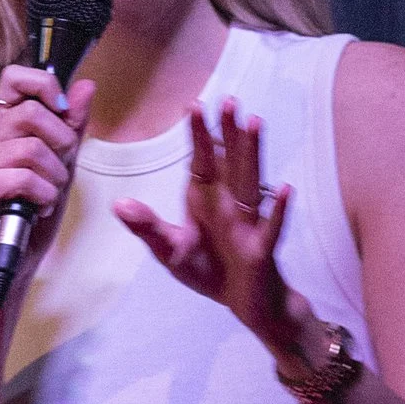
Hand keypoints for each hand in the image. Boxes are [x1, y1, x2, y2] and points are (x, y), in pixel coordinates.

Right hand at [0, 64, 93, 291]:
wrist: (14, 262)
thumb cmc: (33, 216)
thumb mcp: (62, 165)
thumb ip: (71, 126)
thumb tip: (85, 87)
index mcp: (0, 128)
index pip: (15, 79)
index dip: (45, 86)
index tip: (63, 114)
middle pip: (34, 115)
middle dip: (62, 147)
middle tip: (58, 175)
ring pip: (33, 149)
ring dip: (54, 180)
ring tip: (45, 198)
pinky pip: (24, 178)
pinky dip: (43, 197)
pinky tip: (35, 209)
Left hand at [113, 101, 296, 351]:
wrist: (245, 304)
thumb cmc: (210, 270)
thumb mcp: (170, 250)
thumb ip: (148, 226)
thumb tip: (118, 203)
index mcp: (206, 199)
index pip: (203, 160)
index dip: (199, 135)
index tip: (193, 105)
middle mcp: (229, 203)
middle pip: (230, 162)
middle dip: (228, 132)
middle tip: (228, 99)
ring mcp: (248, 223)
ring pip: (251, 182)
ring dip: (253, 153)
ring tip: (255, 122)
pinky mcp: (261, 249)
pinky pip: (271, 227)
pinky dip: (278, 210)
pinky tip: (286, 189)